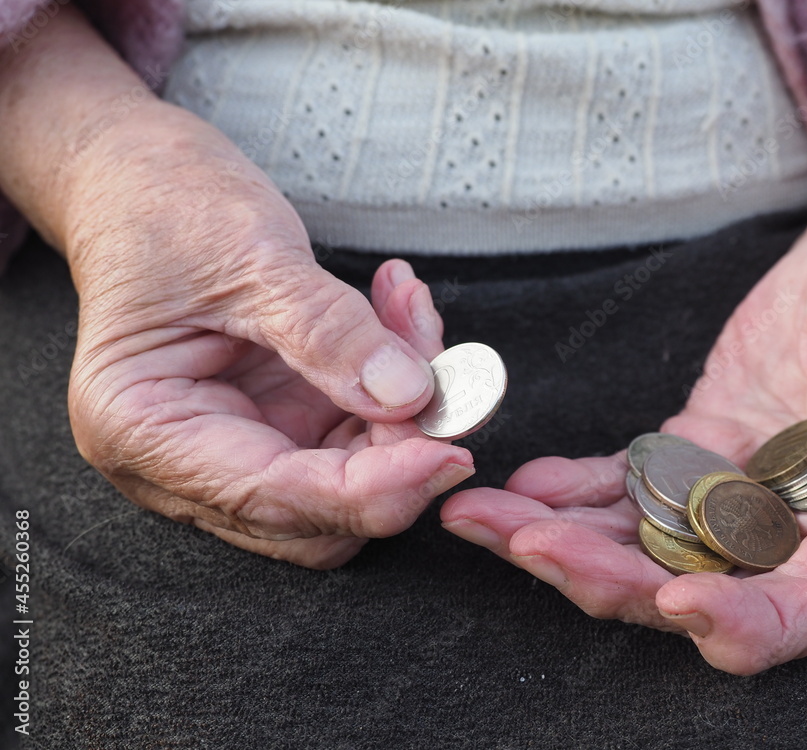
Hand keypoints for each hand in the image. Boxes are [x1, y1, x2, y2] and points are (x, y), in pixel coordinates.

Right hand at [62, 103, 472, 567]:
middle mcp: (184, 461)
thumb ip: (328, 331)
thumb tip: (410, 395)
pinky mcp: (277, 422)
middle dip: (397, 456)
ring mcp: (235, 446)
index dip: (373, 489)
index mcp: (144, 430)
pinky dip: (394, 387)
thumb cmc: (165, 206)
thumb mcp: (250, 254)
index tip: (450, 453)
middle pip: (318, 516)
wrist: (140, 176)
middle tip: (443, 375)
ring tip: (410, 312)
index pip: (274, 496)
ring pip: (350, 482)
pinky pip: (356, 436)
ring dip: (404, 414)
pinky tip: (400, 314)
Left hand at [442, 66, 806, 672]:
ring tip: (483, 517)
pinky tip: (524, 484)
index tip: (675, 598)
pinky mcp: (703, 458)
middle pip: (706, 586)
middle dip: (612, 578)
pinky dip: (573, 494)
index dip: (748, 618)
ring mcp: (747, 496)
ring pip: (651, 549)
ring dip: (565, 541)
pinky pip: (632, 492)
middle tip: (529, 543)